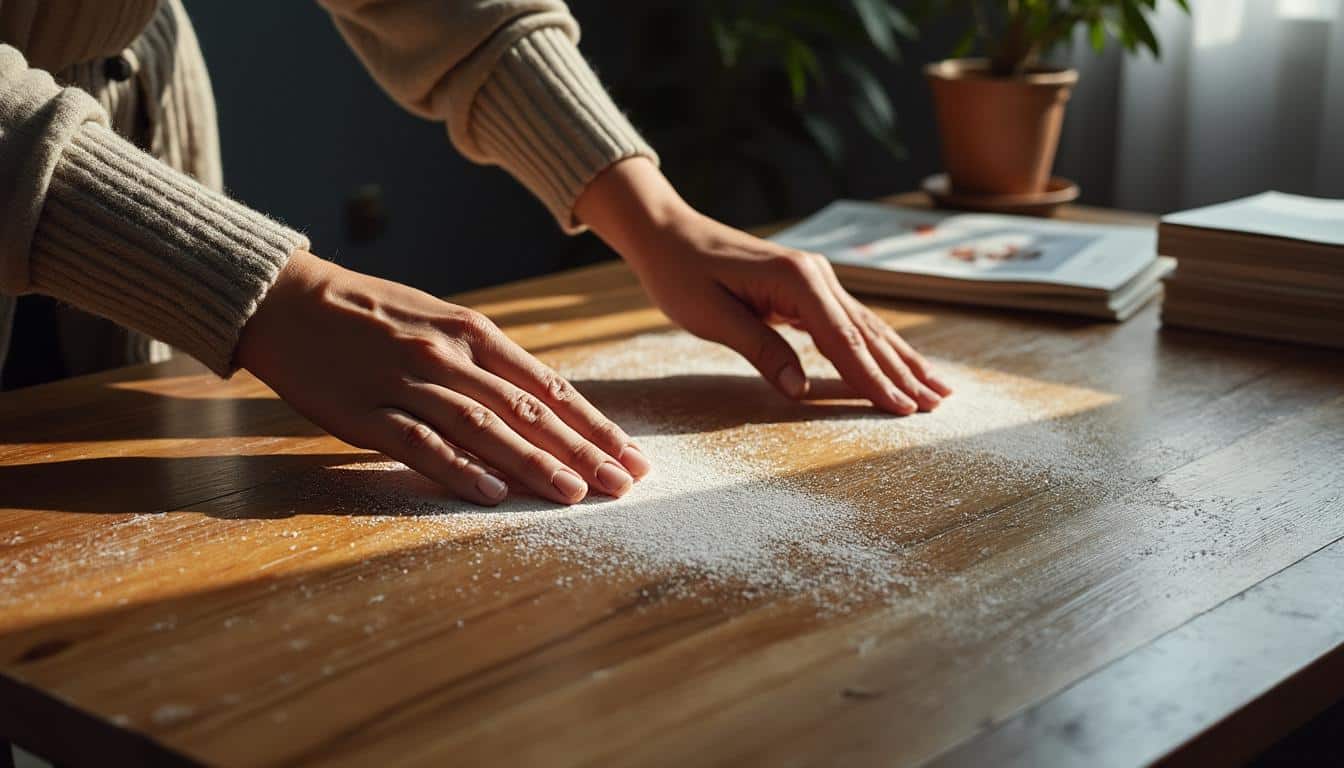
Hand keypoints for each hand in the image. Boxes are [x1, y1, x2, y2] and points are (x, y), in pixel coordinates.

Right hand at [236, 251, 648, 505]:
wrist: (286, 299)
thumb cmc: (372, 314)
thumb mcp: (438, 320)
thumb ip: (486, 361)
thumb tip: (541, 406)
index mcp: (472, 333)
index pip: (548, 387)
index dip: (593, 425)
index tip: (630, 456)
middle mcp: (448, 357)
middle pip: (528, 411)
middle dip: (582, 450)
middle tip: (623, 484)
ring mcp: (407, 384)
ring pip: (484, 428)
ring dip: (533, 464)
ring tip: (575, 494)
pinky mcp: (364, 413)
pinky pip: (419, 443)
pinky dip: (458, 469)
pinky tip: (493, 494)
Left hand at [575, 159, 951, 413]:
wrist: (666, 232)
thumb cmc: (681, 274)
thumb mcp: (713, 316)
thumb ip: (762, 351)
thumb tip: (801, 391)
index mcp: (797, 280)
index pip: (843, 339)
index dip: (873, 377)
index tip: (901, 408)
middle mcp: (815, 275)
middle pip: (867, 333)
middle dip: (903, 372)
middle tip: (937, 405)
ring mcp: (814, 278)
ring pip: (866, 327)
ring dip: (901, 359)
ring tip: (936, 387)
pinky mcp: (805, 286)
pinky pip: (849, 322)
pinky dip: (876, 345)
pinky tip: (898, 362)